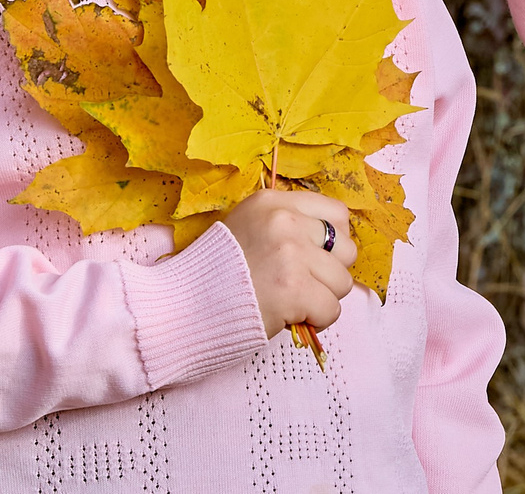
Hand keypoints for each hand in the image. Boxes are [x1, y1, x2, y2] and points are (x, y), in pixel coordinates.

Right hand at [223, 188, 357, 337]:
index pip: (337, 214)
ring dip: (322, 299)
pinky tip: (291, 319)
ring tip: (291, 303)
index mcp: (271, 202)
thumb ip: (285, 228)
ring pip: (342, 282)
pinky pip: (332, 309)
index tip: (314, 261)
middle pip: (346, 249)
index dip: (333, 243)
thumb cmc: (213, 276)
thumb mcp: (246, 229)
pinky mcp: (293, 289)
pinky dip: (316, 321)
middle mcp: (284, 221)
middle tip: (302, 286)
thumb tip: (333, 245)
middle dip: (330, 274)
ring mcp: (290, 254)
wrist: (179, 310)